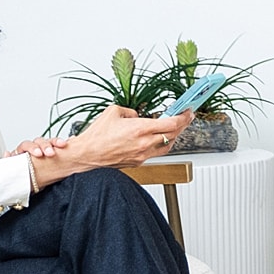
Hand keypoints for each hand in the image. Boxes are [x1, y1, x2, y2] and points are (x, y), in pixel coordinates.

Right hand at [30, 106, 191, 186]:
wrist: (86, 155)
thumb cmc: (96, 136)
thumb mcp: (113, 112)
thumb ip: (130, 111)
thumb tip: (138, 115)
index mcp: (140, 129)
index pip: (171, 123)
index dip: (183, 117)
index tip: (188, 112)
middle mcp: (144, 143)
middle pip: (173, 134)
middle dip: (182, 125)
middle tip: (186, 117)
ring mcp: (143, 154)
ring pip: (167, 145)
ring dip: (173, 136)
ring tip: (175, 128)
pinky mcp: (138, 162)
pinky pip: (156, 153)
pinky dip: (161, 144)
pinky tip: (159, 139)